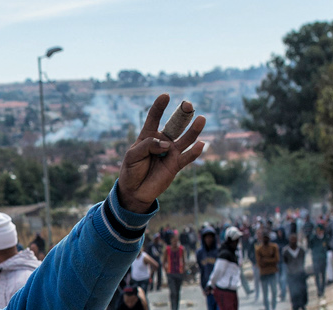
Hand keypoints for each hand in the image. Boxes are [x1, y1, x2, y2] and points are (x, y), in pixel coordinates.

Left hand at [117, 95, 205, 213]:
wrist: (134, 191)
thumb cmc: (131, 170)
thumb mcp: (132, 156)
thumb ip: (148, 145)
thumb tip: (168, 145)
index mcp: (148, 136)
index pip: (154, 118)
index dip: (159, 107)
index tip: (165, 96)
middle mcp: (163, 141)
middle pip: (175, 125)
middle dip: (182, 114)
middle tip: (188, 105)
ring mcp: (171, 152)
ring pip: (185, 138)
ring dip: (194, 130)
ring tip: (201, 119)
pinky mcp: (176, 165)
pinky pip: (188, 157)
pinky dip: (195, 151)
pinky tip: (200, 144)